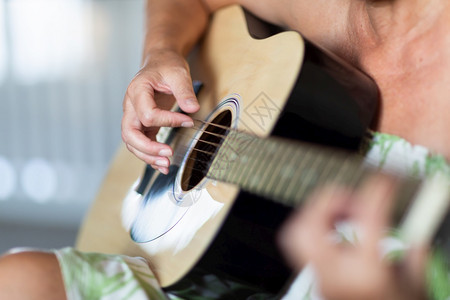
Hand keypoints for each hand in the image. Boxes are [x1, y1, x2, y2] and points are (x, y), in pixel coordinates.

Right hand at [122, 49, 199, 173]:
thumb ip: (184, 91)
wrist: (160, 62)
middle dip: (147, 148)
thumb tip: (192, 109)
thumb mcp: (178, 73)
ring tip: (166, 165)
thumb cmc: (166, 65)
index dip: (169, 121)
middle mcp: (131, 106)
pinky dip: (150, 155)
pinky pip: (141, 143)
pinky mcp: (142, 123)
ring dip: (147, 156)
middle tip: (167, 154)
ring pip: (132, 142)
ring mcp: (134, 116)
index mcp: (137, 91)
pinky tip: (162, 163)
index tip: (188, 121)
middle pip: (129, 133)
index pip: (148, 114)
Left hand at [279, 176, 427, 299]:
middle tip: (347, 195)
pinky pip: (299, 245)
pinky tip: (333, 227)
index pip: (366, 221)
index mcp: (365, 273)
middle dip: (324, 201)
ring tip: (338, 210)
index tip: (383, 181)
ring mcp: (319, 278)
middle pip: (306, 227)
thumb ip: (413, 252)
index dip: (375, 192)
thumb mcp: (415, 285)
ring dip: (314, 212)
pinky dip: (312, 227)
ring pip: (294, 234)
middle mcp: (334, 275)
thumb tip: (410, 228)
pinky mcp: (316, 280)